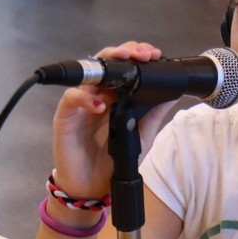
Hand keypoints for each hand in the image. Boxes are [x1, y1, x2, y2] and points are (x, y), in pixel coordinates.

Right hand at [51, 40, 179, 200]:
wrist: (94, 187)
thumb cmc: (114, 160)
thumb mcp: (142, 135)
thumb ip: (154, 114)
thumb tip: (172, 92)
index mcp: (115, 96)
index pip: (124, 68)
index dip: (137, 56)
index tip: (154, 55)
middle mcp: (97, 94)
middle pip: (106, 63)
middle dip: (124, 52)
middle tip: (141, 53)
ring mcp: (81, 104)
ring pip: (88, 73)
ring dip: (106, 65)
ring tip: (124, 62)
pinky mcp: (65, 116)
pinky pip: (72, 98)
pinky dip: (85, 97)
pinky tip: (101, 104)